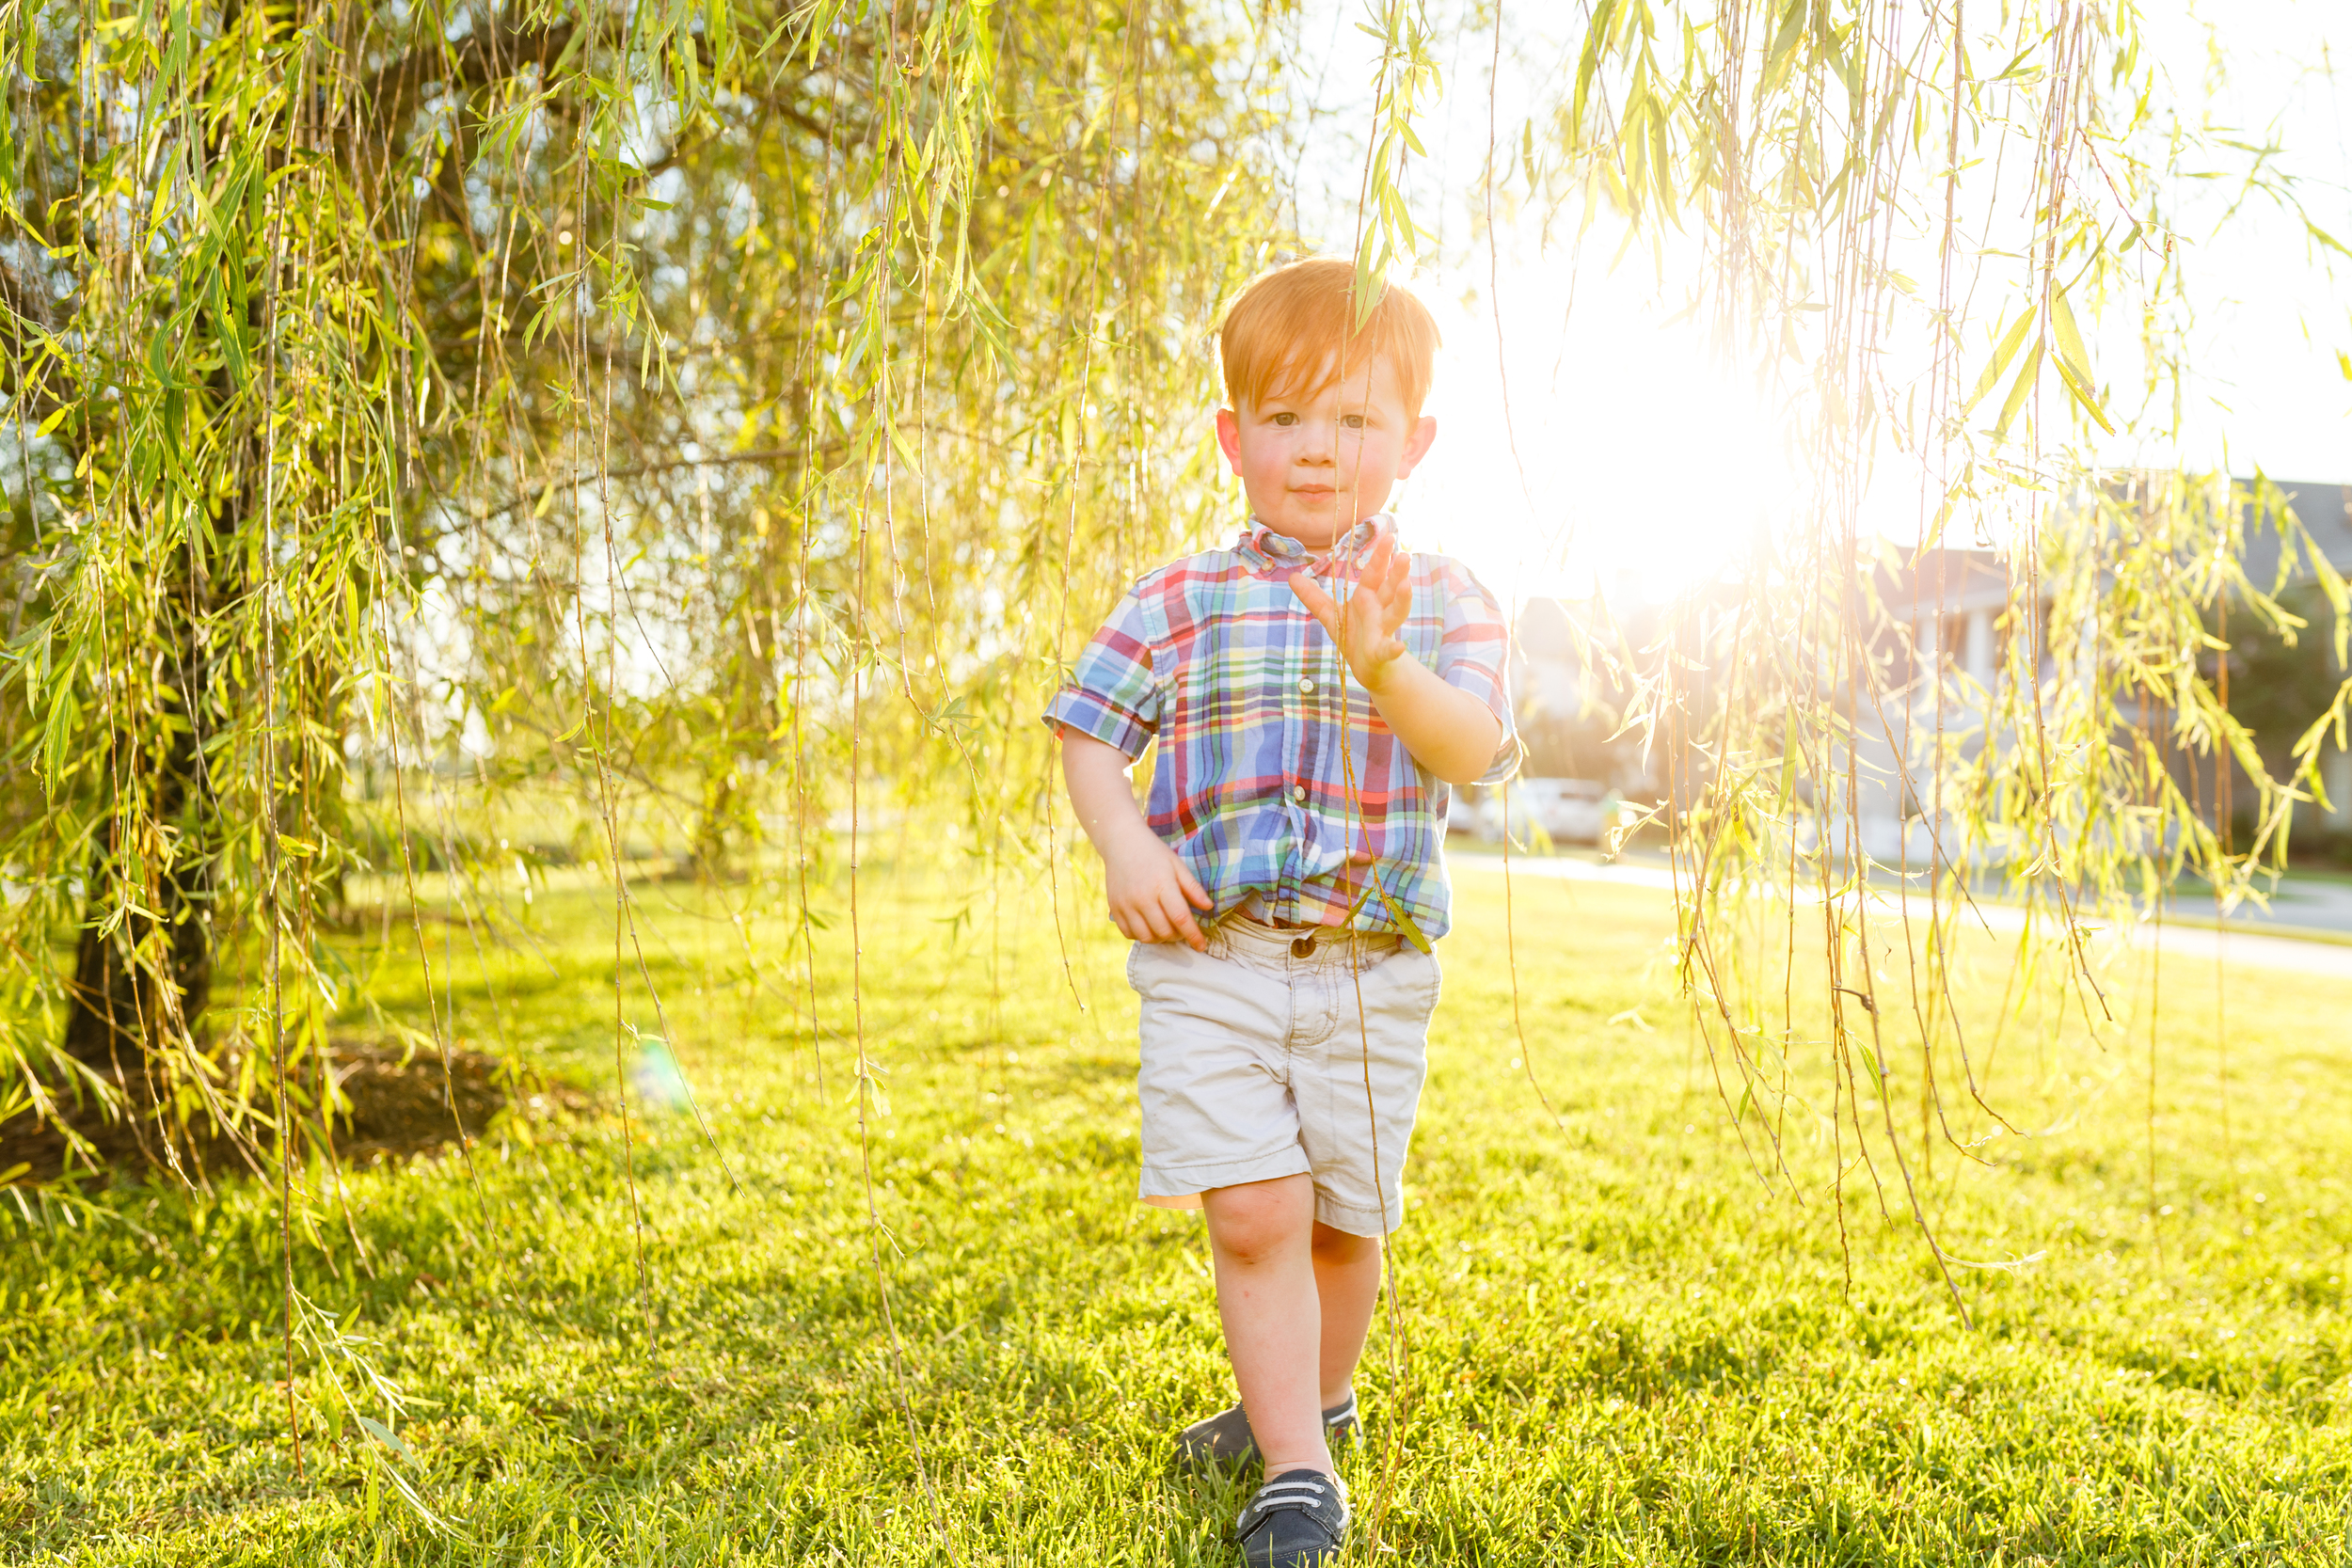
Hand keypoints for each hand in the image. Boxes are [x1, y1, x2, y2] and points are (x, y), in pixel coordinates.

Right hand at [1101, 832, 1212, 949]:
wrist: (1122, 843)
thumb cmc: (1154, 854)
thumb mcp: (1177, 866)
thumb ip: (1193, 888)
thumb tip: (1209, 907)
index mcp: (1162, 885)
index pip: (1181, 918)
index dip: (1193, 935)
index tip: (1201, 945)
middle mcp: (1142, 898)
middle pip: (1164, 931)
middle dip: (1178, 936)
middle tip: (1182, 929)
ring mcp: (1126, 905)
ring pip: (1146, 937)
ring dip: (1160, 938)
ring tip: (1166, 929)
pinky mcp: (1114, 908)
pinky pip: (1129, 933)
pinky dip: (1142, 935)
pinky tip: (1149, 926)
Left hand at [1289, 532, 1410, 687]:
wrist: (1368, 667)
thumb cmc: (1353, 636)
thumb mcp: (1330, 614)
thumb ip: (1313, 596)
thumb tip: (1293, 577)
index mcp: (1368, 597)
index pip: (1375, 573)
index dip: (1380, 556)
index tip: (1389, 536)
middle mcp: (1380, 610)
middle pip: (1391, 588)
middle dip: (1398, 572)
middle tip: (1404, 555)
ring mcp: (1384, 630)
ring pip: (1396, 612)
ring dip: (1403, 599)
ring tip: (1407, 586)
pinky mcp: (1383, 652)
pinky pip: (1389, 650)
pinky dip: (1394, 649)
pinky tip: (1399, 647)